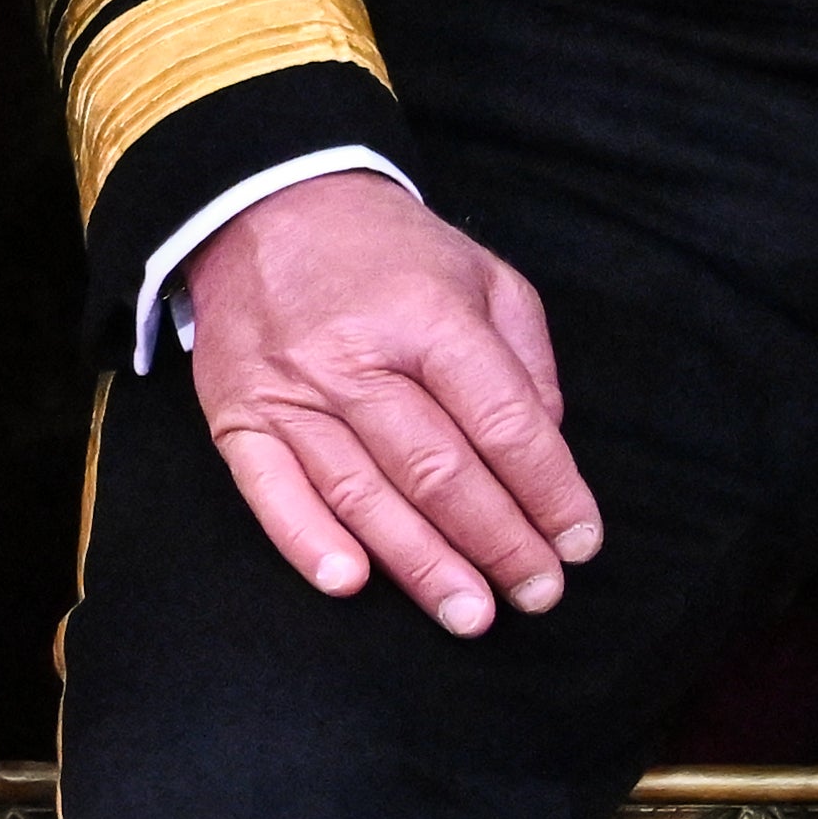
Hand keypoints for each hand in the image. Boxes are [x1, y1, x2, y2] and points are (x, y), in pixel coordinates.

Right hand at [180, 169, 602, 635]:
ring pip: (364, 494)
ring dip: (422, 565)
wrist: (261, 203)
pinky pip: (272, 491)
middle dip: (499, 543)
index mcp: (427, 314)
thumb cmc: (386, 251)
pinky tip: (350, 583)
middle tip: (539, 594)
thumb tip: (546, 446)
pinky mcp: (238, 414)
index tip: (579, 542)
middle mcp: (356, 355)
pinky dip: (308, 542)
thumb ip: (524, 359)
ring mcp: (291, 389)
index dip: (549, 490)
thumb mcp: (481, 273)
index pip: (502, 422)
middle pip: (439, 470)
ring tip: (472, 615)